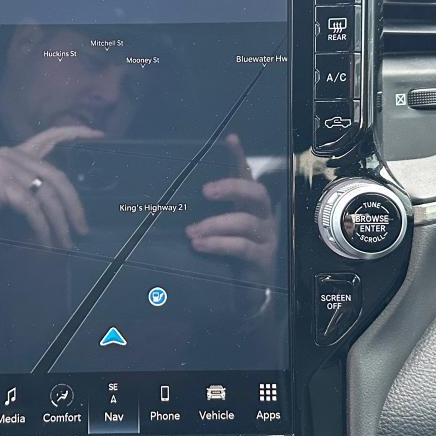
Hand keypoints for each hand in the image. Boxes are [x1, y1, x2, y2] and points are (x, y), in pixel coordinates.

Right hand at [0, 125, 100, 248]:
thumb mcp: (11, 194)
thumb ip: (35, 191)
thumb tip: (68, 210)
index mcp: (16, 153)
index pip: (51, 136)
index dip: (75, 133)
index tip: (98, 135)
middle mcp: (12, 154)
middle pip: (58, 177)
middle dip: (74, 206)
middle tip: (83, 228)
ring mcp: (5, 166)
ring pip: (47, 195)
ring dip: (60, 224)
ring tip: (66, 242)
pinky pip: (32, 208)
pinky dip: (43, 228)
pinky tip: (46, 243)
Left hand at [185, 134, 278, 287]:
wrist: (248, 296)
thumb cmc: (229, 259)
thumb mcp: (216, 233)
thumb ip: (201, 216)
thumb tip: (169, 200)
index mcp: (249, 207)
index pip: (247, 176)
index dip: (239, 157)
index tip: (230, 139)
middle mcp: (262, 218)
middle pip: (256, 193)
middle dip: (231, 188)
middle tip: (205, 191)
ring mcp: (266, 238)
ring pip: (245, 222)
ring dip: (215, 224)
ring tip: (191, 232)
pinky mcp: (262, 260)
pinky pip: (242, 247)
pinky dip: (219, 244)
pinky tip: (200, 245)